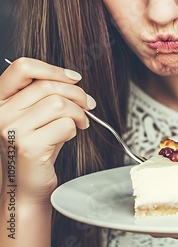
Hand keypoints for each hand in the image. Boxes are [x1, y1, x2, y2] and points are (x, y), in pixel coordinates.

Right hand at [0, 58, 94, 204]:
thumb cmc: (34, 149)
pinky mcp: (28, 146)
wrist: (25, 187)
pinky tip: (71, 135)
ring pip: (59, 104)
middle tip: (88, 104)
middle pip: (47, 86)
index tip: (73, 78)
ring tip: (80, 121)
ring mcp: (12, 130)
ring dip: (78, 112)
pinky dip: (75, 128)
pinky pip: (64, 124)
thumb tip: (71, 80)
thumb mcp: (34, 115)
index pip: (21, 68)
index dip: (52, 69)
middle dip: (76, 93)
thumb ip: (44, 95)